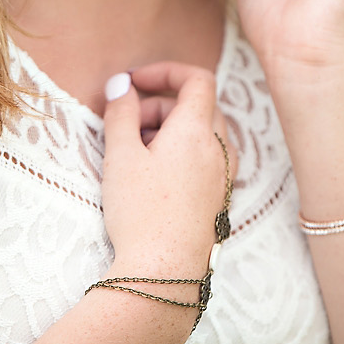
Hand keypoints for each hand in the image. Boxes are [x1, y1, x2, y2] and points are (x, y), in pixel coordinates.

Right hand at [101, 63, 232, 277]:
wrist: (165, 272)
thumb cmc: (141, 212)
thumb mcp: (120, 155)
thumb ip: (120, 112)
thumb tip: (122, 84)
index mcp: (197, 131)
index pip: (197, 79)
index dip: (165, 71)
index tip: (134, 82)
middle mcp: (219, 150)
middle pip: (198, 105)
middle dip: (160, 104)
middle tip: (127, 124)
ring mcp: (224, 177)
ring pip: (204, 134)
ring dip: (172, 130)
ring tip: (138, 153)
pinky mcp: (220, 199)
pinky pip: (207, 160)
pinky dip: (184, 153)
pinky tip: (156, 177)